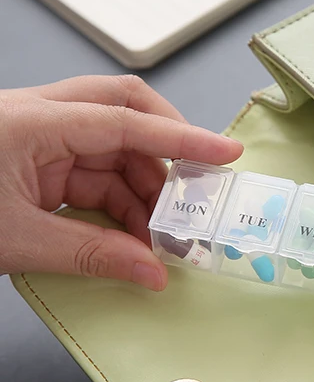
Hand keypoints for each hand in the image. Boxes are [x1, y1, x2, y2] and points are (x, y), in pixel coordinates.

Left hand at [0, 75, 241, 289]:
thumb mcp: (17, 240)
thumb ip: (90, 254)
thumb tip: (152, 270)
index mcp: (31, 121)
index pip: (123, 119)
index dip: (181, 138)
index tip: (225, 154)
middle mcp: (39, 117)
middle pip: (124, 111)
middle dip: (167, 149)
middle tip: (195, 186)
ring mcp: (38, 137)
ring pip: (113, 148)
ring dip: (144, 189)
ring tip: (161, 234)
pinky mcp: (35, 160)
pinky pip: (93, 171)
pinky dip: (120, 201)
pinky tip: (134, 232)